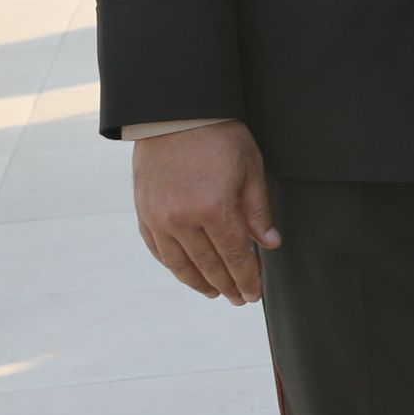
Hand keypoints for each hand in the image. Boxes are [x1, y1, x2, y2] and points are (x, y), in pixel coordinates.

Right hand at [134, 122, 277, 302]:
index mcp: (215, 210)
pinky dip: (174, 264)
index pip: (236, 256)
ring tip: (215, 292)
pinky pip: (158, 249)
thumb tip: (270, 245)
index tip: (255, 294)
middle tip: (240, 299)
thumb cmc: (220, 137)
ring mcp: (159, 219)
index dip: (247, 278)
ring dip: (198, 282)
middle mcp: (183, 220)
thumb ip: (258, 212)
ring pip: (180, 263)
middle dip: (227, 285)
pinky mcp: (144, 213)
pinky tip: (186, 271)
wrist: (175, 115)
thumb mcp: (251, 169)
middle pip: (208, 265)